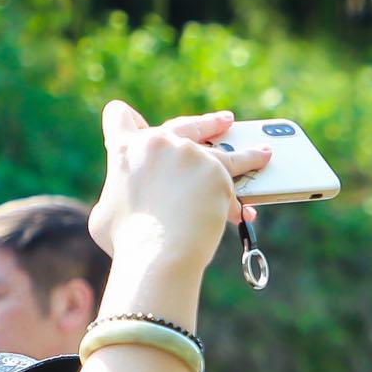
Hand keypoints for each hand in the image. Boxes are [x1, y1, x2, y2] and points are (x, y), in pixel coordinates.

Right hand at [91, 103, 266, 272]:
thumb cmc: (129, 242)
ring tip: (257, 148)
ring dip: (240, 146)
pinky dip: (252, 166)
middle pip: (182, 125)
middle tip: (222, 122)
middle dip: (205, 124)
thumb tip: (129, 201)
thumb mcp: (108, 215)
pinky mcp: (215, 170)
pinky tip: (263, 162)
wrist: (159, 253)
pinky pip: (238, 169)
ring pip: (219, 144)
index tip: (134, 121)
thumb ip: (121, 196)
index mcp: (123, 152)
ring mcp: (187, 153)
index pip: (118, 118)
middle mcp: (156, 144)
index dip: (123, 119)